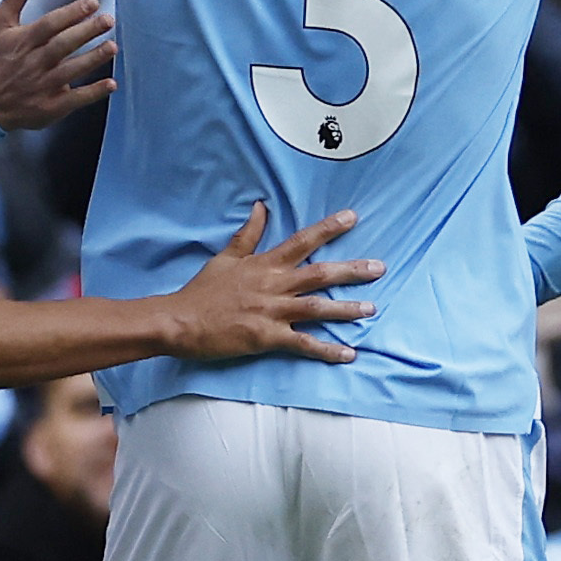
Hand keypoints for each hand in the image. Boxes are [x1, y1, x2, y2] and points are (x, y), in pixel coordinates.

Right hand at [0, 0, 114, 130]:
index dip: (71, 13)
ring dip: (93, 59)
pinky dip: (93, 92)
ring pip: (70, 70)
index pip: (49, 25)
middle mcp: (32, 63)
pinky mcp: (50, 107)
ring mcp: (42, 86)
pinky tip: (111, 83)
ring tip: (113, 46)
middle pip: (62, 45)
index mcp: (22, 41)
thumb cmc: (0, 57)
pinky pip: (75, 99)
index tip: (93, 3)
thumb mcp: (2, 24)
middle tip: (109, 19)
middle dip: (86, 31)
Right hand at [161, 205, 381, 362]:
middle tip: (380, 268)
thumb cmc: (202, 291)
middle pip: (320, 274)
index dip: (329, 228)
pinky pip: (304, 344)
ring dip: (347, 309)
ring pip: (317, 308)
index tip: (353, 217)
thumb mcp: (226, 257)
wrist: (180, 321)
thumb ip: (248, 234)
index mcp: (265, 264)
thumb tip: (261, 207)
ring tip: (371, 308)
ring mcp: (272, 312)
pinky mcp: (267, 337)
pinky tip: (349, 354)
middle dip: (352, 270)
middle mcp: (273, 285)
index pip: (303, 241)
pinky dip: (327, 350)